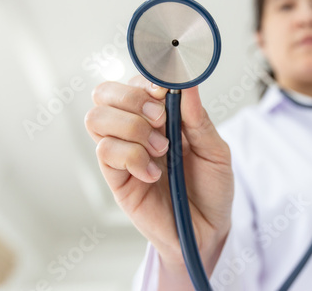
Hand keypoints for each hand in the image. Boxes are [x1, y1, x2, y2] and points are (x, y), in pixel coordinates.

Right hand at [85, 75, 233, 285]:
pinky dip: (133, 157)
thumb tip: (186, 82)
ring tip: (161, 149)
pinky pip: (105, 152)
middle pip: (104, 93)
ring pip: (96, 119)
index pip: (135, 83)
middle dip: (133, 99)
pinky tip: (153, 174)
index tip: (164, 90)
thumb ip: (198, 118)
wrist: (207, 230)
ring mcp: (123, 153)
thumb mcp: (215, 151)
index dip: (145, 80)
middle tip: (161, 119)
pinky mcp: (116, 178)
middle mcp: (136, 130)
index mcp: (160, 116)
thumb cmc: (211, 188)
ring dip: (132, 128)